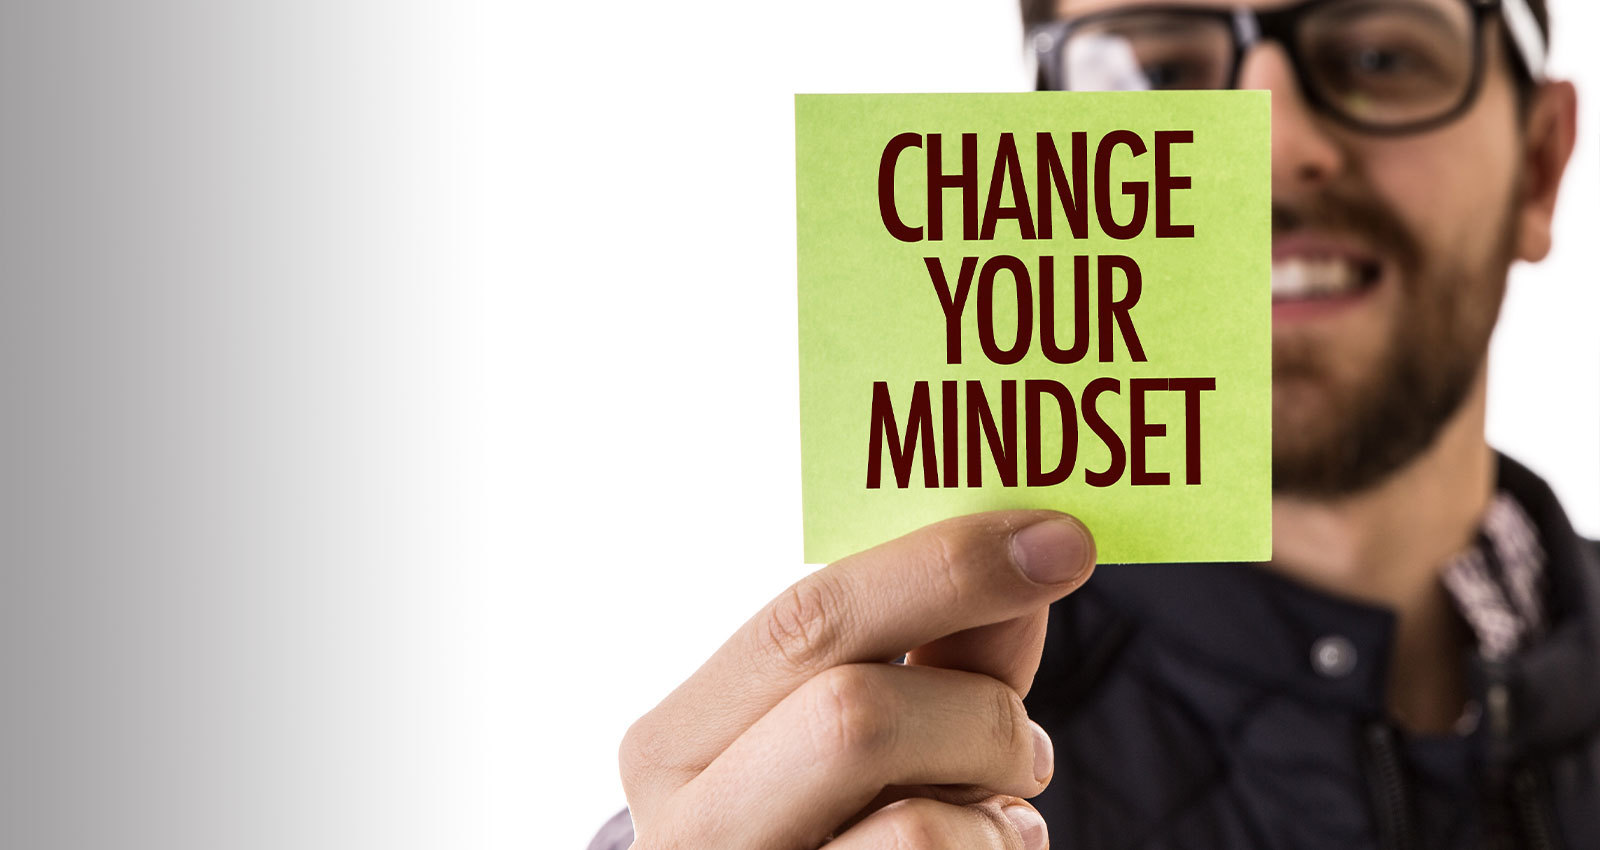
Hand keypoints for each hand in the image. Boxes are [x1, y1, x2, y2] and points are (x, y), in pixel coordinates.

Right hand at [619, 510, 1096, 848]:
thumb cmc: (834, 831)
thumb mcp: (870, 738)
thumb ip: (937, 655)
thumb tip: (1031, 555)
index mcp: (675, 743)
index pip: (800, 621)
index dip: (942, 570)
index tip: (1055, 542)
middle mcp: (688, 827)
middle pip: (852, 715)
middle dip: (977, 710)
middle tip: (1028, 744)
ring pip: (916, 828)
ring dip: (993, 810)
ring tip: (997, 816)